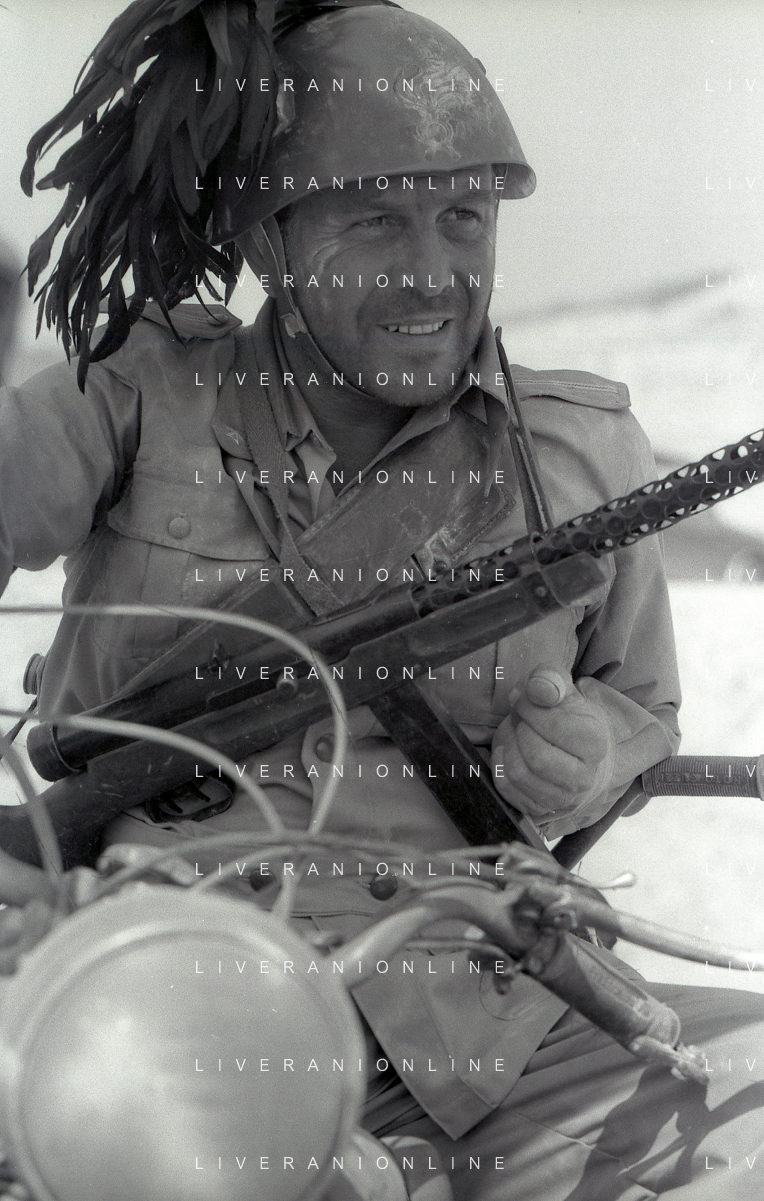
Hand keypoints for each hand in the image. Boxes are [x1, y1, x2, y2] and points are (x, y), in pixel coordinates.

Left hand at [491, 665, 614, 834]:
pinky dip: (500, 765)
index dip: (529, 708)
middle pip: (536, 756)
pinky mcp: (539, 808)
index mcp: (595, 744)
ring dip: (508, 747)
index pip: (553, 726)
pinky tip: (510, 752)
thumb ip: (549, 680)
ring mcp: (561, 798)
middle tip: (520, 720)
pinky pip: (507, 789)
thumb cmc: (563, 715)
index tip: (525, 700)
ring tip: (516, 734)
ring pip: (519, 773)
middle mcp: (583, 777)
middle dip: (519, 731)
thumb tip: (538, 690)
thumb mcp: (559, 688)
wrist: (569, 749)